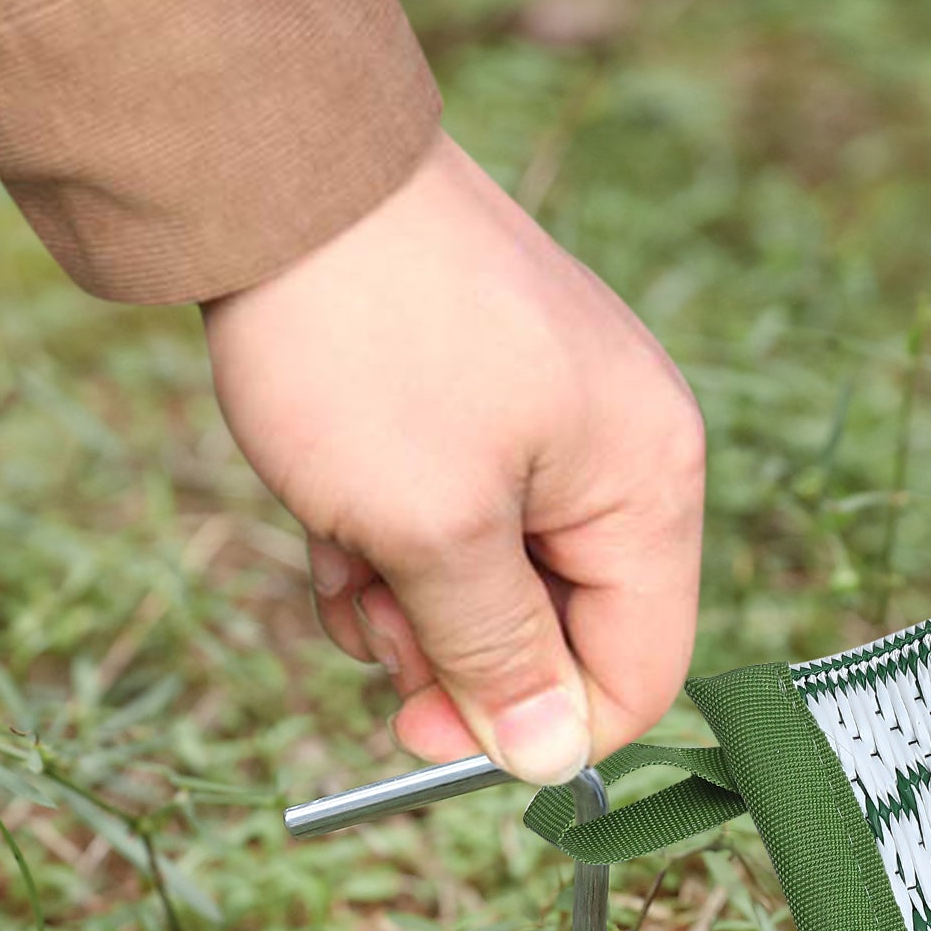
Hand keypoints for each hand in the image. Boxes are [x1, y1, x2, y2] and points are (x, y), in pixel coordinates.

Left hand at [201, 132, 705, 784]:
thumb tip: (555, 763)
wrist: (280, 168)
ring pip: (495, 590)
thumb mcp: (433, 529)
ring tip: (343, 551)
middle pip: (563, 634)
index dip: (545, 730)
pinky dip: (388, 546)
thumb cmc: (368, 345)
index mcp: (650, 484)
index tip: (430, 736)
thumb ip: (500, 656)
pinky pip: (454, 528)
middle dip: (456, 654)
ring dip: (407, 603)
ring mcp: (553, 428)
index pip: (641, 670)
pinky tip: (330, 514)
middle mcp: (623, 457)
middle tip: (371, 631)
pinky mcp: (487, 410)